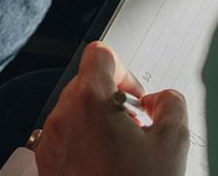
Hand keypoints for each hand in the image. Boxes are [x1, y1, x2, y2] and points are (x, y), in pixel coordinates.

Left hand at [35, 42, 189, 175]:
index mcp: (90, 100)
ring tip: (123, 152)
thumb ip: (171, 104)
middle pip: (86, 83)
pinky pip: (64, 137)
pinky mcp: (45, 161)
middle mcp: (63, 115)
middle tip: (136, 127)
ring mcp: (50, 139)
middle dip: (113, 100)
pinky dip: (84, 143)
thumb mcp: (173, 143)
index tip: (136, 93)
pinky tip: (106, 166)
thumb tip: (162, 99)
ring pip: (74, 111)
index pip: (100, 54)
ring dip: (98, 122)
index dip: (124, 68)